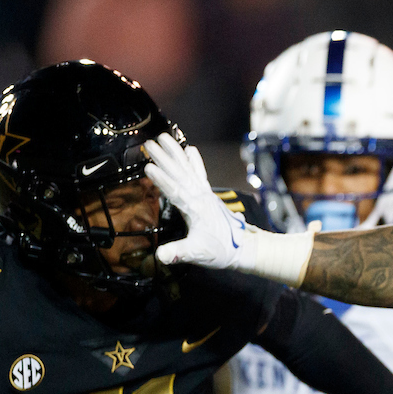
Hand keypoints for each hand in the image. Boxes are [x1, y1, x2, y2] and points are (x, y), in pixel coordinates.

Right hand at [143, 133, 247, 268]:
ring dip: (175, 153)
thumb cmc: (221, 251)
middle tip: (149, 143)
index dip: (162, 180)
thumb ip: (178, 252)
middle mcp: (201, 197)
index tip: (148, 167)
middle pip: (180, 174)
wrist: (244, 249)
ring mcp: (206, 194)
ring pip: (188, 169)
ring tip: (163, 137)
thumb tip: (160, 256)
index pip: (175, 192)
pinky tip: (190, 149)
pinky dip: (194, 161)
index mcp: (195, 209)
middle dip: (164, 158)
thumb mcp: (197, 253)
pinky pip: (200, 173)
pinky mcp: (208, 195)